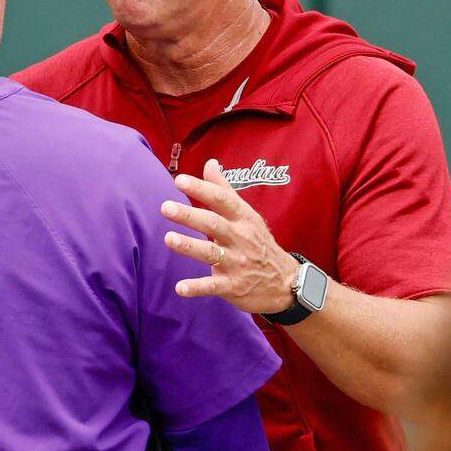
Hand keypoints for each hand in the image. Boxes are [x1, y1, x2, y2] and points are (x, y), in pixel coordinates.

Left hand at [161, 158, 299, 313]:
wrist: (285, 282)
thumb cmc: (258, 242)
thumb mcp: (246, 214)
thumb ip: (224, 190)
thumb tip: (210, 163)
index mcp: (242, 218)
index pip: (221, 199)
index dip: (200, 189)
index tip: (178, 180)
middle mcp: (240, 238)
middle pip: (213, 224)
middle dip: (189, 215)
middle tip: (165, 207)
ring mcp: (237, 263)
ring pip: (211, 253)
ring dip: (189, 246)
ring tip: (168, 239)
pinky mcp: (233, 286)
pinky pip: (213, 286)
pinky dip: (197, 287)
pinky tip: (179, 288)